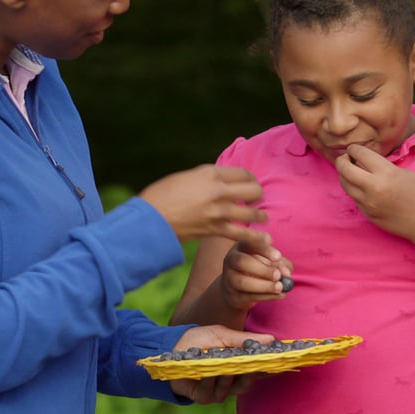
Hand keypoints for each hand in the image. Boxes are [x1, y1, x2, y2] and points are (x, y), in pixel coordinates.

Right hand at [139, 165, 270, 245]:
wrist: (149, 220)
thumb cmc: (161, 196)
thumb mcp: (185, 177)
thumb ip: (205, 178)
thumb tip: (219, 182)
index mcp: (210, 173)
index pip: (243, 173)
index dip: (250, 178)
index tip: (249, 183)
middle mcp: (218, 190)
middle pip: (254, 190)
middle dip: (257, 194)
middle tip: (255, 199)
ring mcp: (218, 211)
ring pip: (252, 212)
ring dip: (259, 215)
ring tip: (262, 218)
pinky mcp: (215, 230)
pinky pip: (242, 234)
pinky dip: (255, 238)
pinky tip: (265, 240)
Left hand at [169, 325, 273, 403]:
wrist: (171, 347)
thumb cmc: (199, 339)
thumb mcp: (222, 335)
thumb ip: (244, 339)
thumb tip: (271, 339)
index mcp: (237, 366)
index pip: (258, 371)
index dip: (267, 369)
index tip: (277, 363)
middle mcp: (230, 381)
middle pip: (247, 383)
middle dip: (249, 374)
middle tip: (253, 364)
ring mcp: (217, 390)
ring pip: (230, 388)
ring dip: (227, 376)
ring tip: (223, 365)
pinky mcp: (202, 396)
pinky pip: (212, 392)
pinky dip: (210, 381)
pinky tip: (207, 371)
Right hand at [220, 241, 293, 311]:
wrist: (238, 288)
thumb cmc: (258, 269)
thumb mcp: (270, 261)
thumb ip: (280, 264)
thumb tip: (286, 273)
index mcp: (241, 246)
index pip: (249, 243)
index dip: (263, 249)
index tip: (278, 256)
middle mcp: (231, 260)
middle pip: (241, 262)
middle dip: (262, 269)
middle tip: (278, 275)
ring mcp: (229, 278)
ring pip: (242, 282)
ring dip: (264, 286)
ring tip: (280, 287)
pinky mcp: (233, 295)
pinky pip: (248, 296)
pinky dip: (266, 296)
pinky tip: (279, 295)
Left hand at [334, 144, 414, 240]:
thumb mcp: (404, 173)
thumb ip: (382, 166)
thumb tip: (364, 161)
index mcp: (386, 173)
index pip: (360, 154)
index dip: (354, 149)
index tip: (353, 148)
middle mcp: (373, 188)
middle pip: (344, 169)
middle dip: (342, 160)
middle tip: (345, 158)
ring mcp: (367, 203)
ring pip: (344, 184)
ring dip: (344, 175)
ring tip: (350, 171)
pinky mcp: (366, 213)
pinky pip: (353, 197)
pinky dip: (353, 188)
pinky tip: (359, 185)